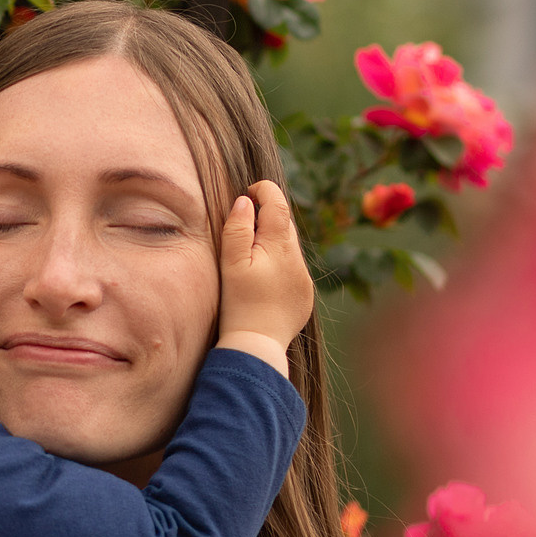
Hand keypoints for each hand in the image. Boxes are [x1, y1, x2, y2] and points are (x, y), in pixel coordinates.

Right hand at [215, 180, 314, 374]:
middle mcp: (298, 259)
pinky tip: (264, 281)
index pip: (278, 204)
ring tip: (252, 254)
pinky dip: (280, 265)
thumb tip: (245, 202)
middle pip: (286, 225)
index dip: (265, 190)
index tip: (251, 190)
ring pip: (290, 248)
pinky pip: (294, 270)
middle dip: (269, 216)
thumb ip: (238, 230)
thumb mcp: (231, 265)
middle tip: (246, 219)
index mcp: (280, 247)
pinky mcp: (304, 295)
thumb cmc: (239, 304)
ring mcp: (304, 278)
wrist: (257, 345)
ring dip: (274, 242)